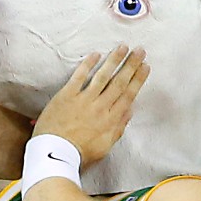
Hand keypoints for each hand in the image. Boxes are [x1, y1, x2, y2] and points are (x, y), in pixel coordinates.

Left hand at [34, 47, 149, 166]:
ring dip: (114, 60)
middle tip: (140, 50)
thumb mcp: (105, 146)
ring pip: (102, 76)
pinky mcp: (66, 96)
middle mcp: (100, 106)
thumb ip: (118, 128)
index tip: (146, 66)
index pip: (128, 95)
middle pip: (119, 82)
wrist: (54, 154)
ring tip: (123, 47)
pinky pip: (79, 77)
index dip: (138, 79)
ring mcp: (84, 99)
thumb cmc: (79, 154)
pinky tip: (96, 54)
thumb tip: (129, 111)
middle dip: (131, 65)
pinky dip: (88, 64)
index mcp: (111, 119)